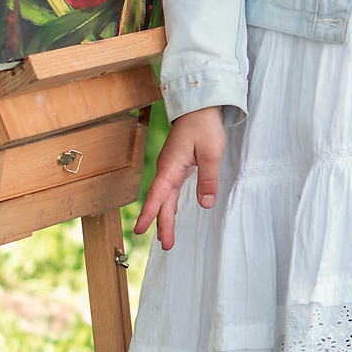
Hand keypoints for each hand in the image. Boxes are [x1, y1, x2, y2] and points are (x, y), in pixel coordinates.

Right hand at [135, 108, 229, 248]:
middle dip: (162, 223)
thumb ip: (207, 179)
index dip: (150, 214)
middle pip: (162, 201)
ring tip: (166, 236)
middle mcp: (167, 169)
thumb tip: (206, 203)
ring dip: (166, 216)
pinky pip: (171, 189)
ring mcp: (172, 167)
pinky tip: (171, 212)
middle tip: (166, 245)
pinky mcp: (178, 165)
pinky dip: (170, 203)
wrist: (200, 105)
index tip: (140, 230)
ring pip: (166, 197)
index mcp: (170, 166)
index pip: (158, 196)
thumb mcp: (210, 153)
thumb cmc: (203, 125)